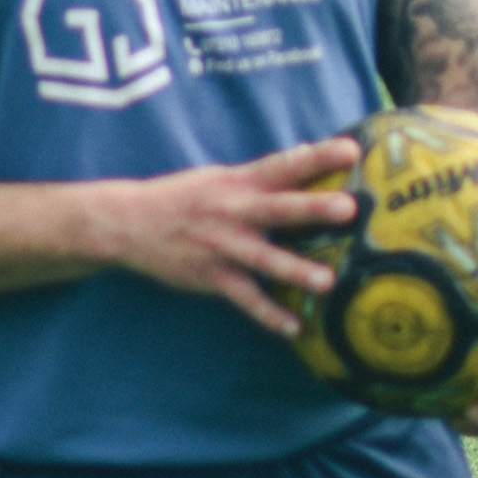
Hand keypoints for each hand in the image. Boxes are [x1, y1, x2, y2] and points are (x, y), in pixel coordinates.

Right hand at [107, 137, 360, 337]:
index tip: (350, 150)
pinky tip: (294, 327)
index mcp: (239, 182)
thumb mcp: (220, 177)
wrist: (127, 223)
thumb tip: (306, 153)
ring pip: (265, 259)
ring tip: (327, 282)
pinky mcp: (211, 276)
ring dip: (296, 270)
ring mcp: (222, 246)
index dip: (318, 156)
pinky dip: (268, 314)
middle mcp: (233, 212)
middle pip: (279, 208)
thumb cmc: (182, 197)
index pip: (285, 164)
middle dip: (312, 208)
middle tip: (346, 208)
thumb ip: (263, 173)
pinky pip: (245, 298)